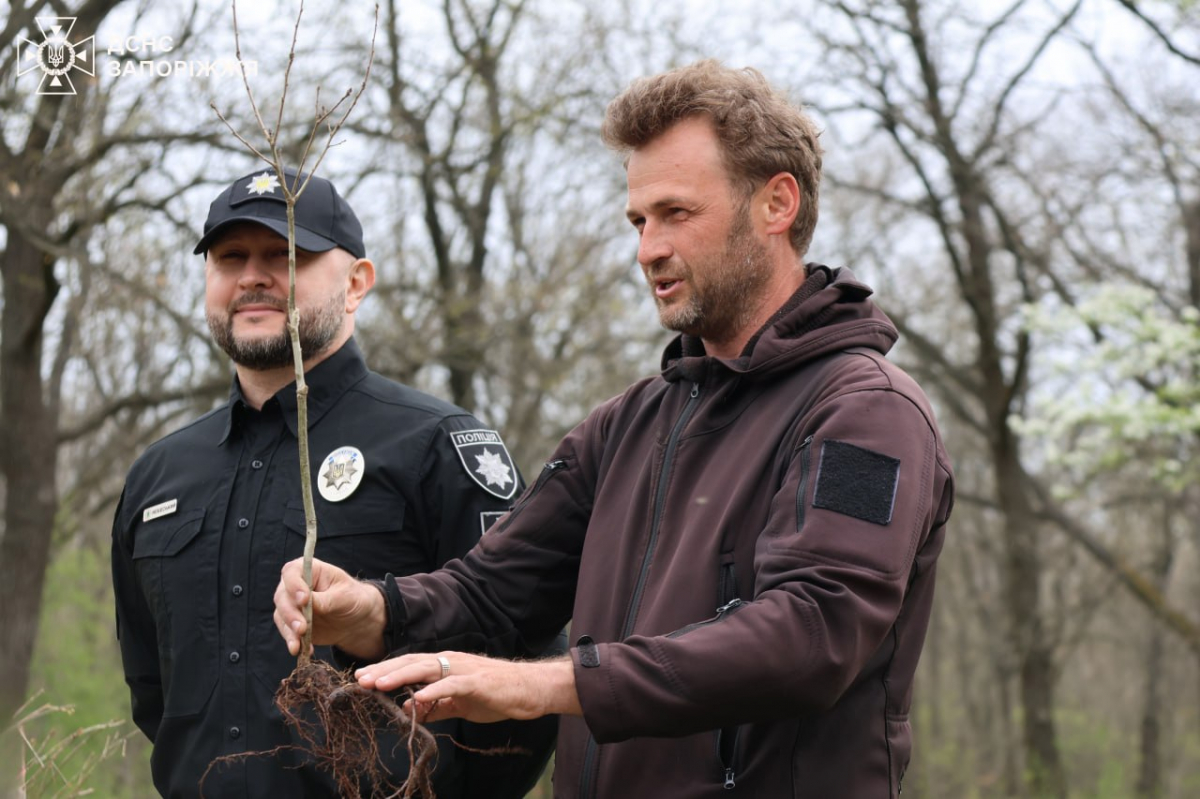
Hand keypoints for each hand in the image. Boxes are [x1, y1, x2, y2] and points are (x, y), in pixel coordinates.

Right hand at [273, 557, 386, 659]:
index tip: (303, 599)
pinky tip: (300, 650)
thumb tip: (306, 603)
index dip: (294, 585)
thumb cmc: (352, 599)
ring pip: (281, 616)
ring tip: (297, 644)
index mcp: (309, 570)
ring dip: (288, 631)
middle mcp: (295, 585)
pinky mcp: (292, 623)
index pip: (292, 572)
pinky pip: (286, 632)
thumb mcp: (344, 596)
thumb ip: (325, 599)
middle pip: (282, 596)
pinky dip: (292, 641)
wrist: (356, 619)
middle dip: (290, 614)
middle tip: (301, 628)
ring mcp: (292, 605)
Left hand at [355, 652, 582, 723]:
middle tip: (360, 679)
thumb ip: (434, 707)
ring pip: (426, 669)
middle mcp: (450, 662)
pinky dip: (433, 690)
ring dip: (401, 676)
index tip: (363, 678)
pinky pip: (451, 685)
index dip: (386, 670)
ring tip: (379, 684)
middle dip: (385, 671)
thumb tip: (408, 711)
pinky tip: (416, 697)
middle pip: (412, 663)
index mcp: (445, 666)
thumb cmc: (495, 694)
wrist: (528, 689)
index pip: (410, 665)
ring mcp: (463, 670)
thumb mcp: (459, 704)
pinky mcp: (476, 682)